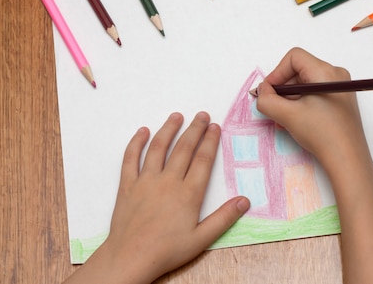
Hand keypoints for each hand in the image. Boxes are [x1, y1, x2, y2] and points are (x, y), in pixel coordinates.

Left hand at [64, 112, 249, 283]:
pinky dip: (136, 143)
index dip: (210, 141)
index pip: (203, 160)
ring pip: (158, 148)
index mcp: (188, 194)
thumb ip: (223, 218)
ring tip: (177, 116)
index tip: (215, 127)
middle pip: (184, 149)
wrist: (131, 257)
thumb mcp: (201, 239)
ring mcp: (146, 181)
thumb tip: (244, 201)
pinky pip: (130, 158)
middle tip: (202, 115)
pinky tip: (143, 131)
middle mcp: (168, 182)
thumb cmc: (167, 251)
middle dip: (195, 129)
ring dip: (168, 129)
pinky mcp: (127, 185)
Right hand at [257, 48, 372, 283]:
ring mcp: (340, 95)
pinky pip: (311, 100)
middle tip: (270, 106)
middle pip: (299, 69)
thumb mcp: (291, 115)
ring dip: (289, 99)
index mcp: (329, 71)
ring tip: (281, 118)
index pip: (293, 57)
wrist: (352, 169)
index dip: (275, 72)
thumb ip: (269, 100)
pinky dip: (299, 109)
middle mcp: (337, 78)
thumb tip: (260, 93)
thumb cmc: (325, 139)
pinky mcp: (339, 112)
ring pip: (304, 86)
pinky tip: (294, 125)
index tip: (267, 94)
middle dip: (281, 86)